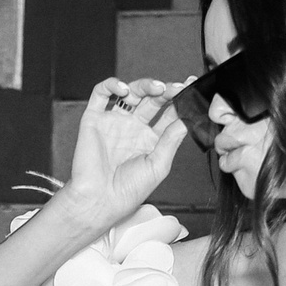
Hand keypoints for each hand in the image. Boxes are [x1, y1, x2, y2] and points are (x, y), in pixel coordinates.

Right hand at [62, 77, 187, 231]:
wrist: (99, 200)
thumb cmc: (128, 190)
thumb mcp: (159, 165)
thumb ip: (172, 139)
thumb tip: (187, 118)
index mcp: (150, 138)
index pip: (168, 112)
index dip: (179, 99)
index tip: (190, 88)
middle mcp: (133, 127)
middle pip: (151, 99)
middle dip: (164, 90)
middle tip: (174, 88)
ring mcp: (114, 121)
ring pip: (131, 92)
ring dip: (144, 85)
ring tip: (156, 88)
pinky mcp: (94, 118)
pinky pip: (101, 93)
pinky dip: (112, 85)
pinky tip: (124, 89)